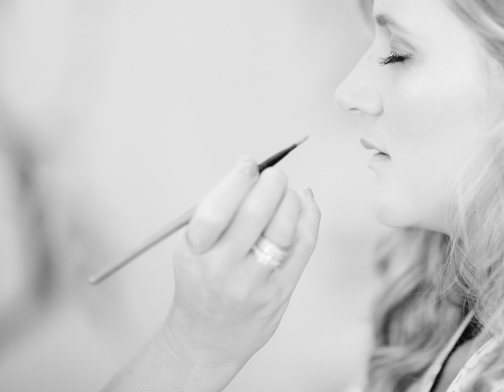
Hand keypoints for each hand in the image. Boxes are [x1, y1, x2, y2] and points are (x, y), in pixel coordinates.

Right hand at [162, 156, 319, 371]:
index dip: (237, 180)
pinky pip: (303, 245)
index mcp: (193, 253)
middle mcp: (222, 270)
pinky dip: (309, 216)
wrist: (206, 340)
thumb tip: (254, 170)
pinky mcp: (280, 292)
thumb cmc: (201, 283)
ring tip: (286, 191)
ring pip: (284, 228)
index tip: (248, 164)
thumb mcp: (193, 248)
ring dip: (290, 199)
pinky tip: (305, 202)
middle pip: (255, 214)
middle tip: (274, 174)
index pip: (217, 209)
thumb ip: (219, 211)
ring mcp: (254, 284)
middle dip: (270, 183)